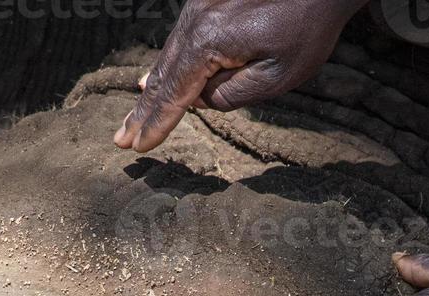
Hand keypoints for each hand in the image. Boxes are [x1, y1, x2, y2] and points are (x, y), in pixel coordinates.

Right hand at [112, 0, 365, 152]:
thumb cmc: (307, 27)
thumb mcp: (278, 75)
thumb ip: (234, 95)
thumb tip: (203, 102)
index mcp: (209, 43)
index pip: (175, 94)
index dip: (156, 123)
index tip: (138, 147)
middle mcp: (195, 21)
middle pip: (163, 76)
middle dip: (143, 111)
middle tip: (121, 140)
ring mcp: (198, 7)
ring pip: (169, 57)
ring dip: (152, 89)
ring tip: (135, 119)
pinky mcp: (205, 1)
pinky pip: (179, 40)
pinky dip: (166, 64)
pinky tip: (152, 79)